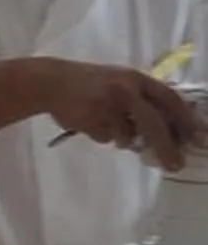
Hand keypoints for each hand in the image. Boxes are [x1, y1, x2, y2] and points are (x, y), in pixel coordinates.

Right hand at [39, 61, 201, 169]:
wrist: (51, 82)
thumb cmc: (91, 83)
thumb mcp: (122, 83)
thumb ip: (143, 101)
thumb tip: (171, 129)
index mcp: (136, 79)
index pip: (170, 99)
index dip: (187, 119)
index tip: (199, 138)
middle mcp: (125, 90)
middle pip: (153, 123)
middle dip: (166, 147)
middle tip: (176, 165)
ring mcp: (107, 106)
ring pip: (127, 136)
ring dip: (121, 137)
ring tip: (104, 121)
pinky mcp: (91, 120)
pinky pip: (107, 138)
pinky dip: (102, 135)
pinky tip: (90, 121)